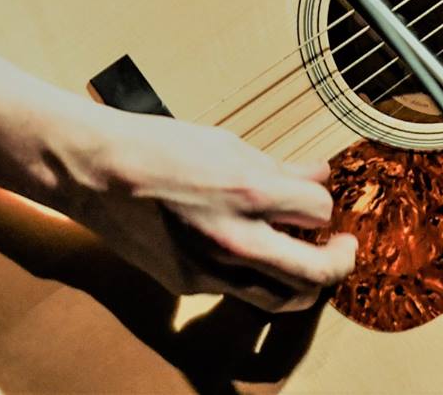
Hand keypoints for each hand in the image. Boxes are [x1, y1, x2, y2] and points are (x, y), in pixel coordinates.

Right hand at [60, 109, 357, 310]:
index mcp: (250, 193)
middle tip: (343, 249)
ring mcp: (212, 269)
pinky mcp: (189, 284)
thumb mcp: (229, 144)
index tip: (319, 199)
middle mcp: (236, 239)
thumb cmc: (161, 147)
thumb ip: (279, 166)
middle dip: (340, 262)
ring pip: (282, 298)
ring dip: (306, 284)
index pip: (320, 210)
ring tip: (310, 262)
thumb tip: (319, 173)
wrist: (98, 173)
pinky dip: (258, 278)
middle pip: (316, 273)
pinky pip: (239, 292)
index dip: (324, 204)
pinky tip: (256, 256)